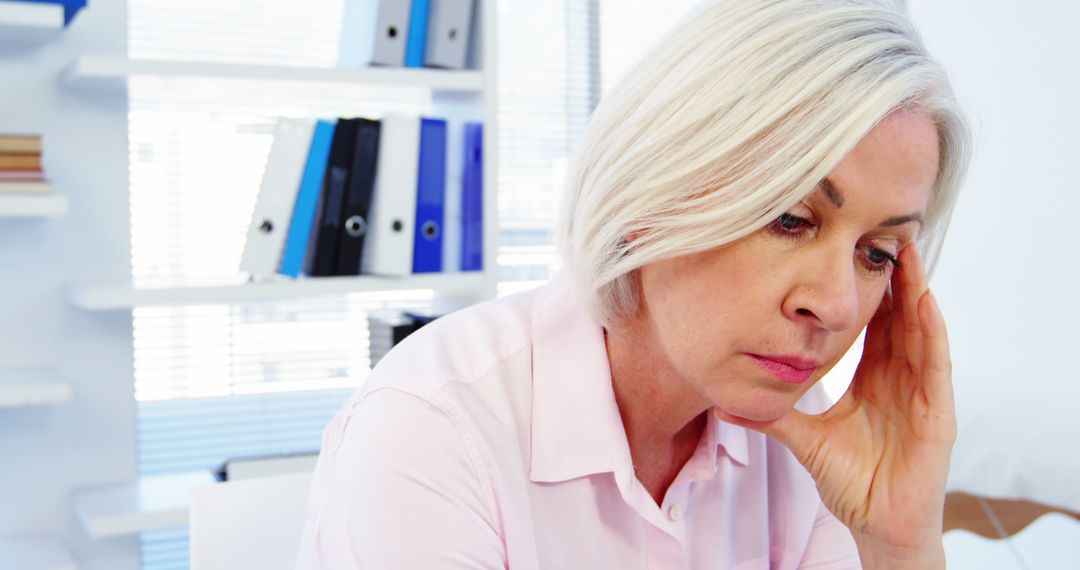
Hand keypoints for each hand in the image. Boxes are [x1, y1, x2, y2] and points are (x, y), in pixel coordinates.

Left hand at [716, 244, 955, 556]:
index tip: (852, 251)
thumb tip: (724, 403)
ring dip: (916, 291)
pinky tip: (924, 302)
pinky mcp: (940, 413)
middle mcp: (902, 378)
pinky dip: (931, 332)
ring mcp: (924, 393)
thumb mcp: (805, 439)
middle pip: (899, 317)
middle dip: (894, 277)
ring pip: (921, 331)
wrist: (878, 523)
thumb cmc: (850, 481)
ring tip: (907, 252)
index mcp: (874, 378)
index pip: (872, 323)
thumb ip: (772, 417)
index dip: (866, 289)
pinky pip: (937, 364)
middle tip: (884, 233)